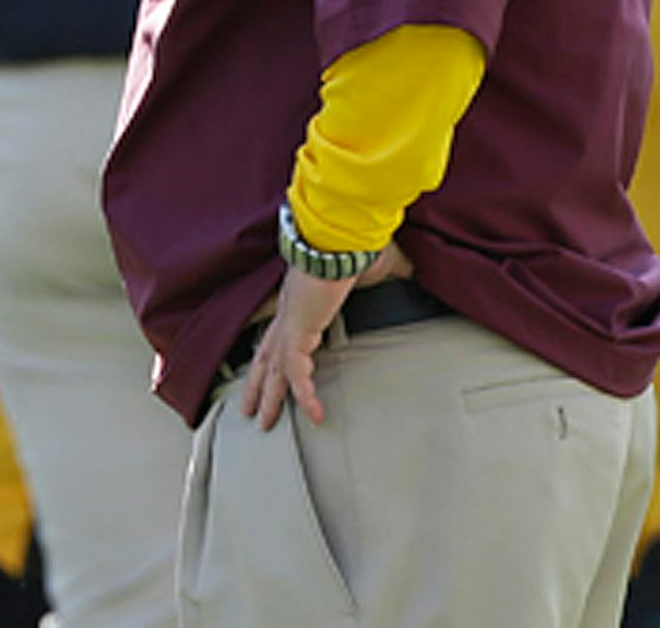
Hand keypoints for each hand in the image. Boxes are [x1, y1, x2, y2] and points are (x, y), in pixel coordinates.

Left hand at [241, 242, 412, 430]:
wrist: (341, 236)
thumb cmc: (352, 244)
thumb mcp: (372, 266)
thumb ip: (386, 273)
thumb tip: (409, 268)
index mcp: (300, 299)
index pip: (278, 333)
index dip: (270, 354)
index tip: (263, 372)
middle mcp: (289, 312)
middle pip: (266, 356)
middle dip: (257, 383)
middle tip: (250, 409)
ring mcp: (289, 322)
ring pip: (274, 370)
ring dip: (269, 398)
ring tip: (264, 423)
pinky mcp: (297, 330)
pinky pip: (296, 372)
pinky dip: (304, 394)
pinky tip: (314, 414)